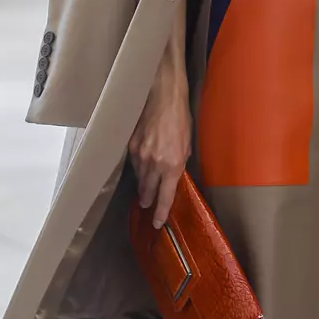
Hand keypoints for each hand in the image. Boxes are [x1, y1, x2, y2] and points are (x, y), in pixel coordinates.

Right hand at [129, 53, 191, 229]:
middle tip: (147, 206)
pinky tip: (140, 168)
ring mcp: (140, 154)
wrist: (164, 95)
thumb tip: (172, 175)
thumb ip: (179, 162)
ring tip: (143, 191)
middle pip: (148, 191)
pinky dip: (137, 168)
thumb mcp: (187, 143)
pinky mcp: (130, 145)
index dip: (161, 212)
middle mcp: (155, 163)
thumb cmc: (180, 117)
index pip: (165, 196)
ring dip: (143, 185)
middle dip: (148, 200)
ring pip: (139, 178)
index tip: (157, 223)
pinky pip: (133, 163)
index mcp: (173, 164)